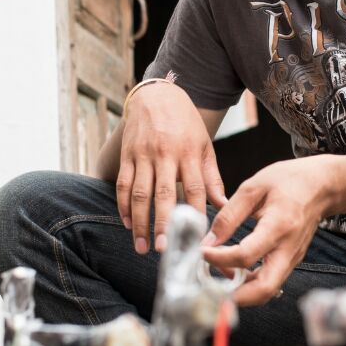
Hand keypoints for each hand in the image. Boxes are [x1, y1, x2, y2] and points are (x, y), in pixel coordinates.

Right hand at [117, 81, 227, 254]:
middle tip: (165, 250)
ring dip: (140, 223)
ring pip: (139, 193)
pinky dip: (123, 206)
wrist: (157, 95)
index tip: (197, 238)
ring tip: (143, 247)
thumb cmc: (185, 124)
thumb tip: (223, 206)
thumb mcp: (204, 146)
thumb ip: (212, 177)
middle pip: (164, 194)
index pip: (194, 188)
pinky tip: (128, 224)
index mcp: (189, 153)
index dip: (195, 213)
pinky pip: (123, 184)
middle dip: (163, 224)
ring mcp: (143, 155)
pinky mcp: (127, 155)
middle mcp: (165, 154)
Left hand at [203, 156, 337, 305]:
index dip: (219, 258)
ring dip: (240, 292)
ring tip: (217, 278)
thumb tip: (208, 241)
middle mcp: (288, 249)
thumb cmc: (289, 181)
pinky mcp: (290, 262)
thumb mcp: (253, 187)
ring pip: (266, 291)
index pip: (246, 255)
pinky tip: (233, 272)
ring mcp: (292, 259)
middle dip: (234, 295)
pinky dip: (249, 285)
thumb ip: (229, 215)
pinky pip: (269, 282)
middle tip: (210, 287)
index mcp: (279, 226)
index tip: (201, 252)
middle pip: (263, 289)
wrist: (322, 186)